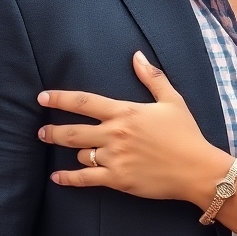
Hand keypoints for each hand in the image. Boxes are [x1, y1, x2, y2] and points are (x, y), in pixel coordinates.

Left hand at [38, 51, 231, 205]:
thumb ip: (152, 77)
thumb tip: (137, 56)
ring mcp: (114, 158)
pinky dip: (68, 178)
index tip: (42, 98)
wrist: (196, 168)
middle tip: (41, 132)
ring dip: (72, 152)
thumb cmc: (186, 133)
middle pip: (72, 131)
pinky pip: (85, 179)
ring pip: (80, 154)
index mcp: (125, 112)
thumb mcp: (172, 100)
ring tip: (69, 152)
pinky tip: (57, 178)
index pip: (84, 102)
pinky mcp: (117, 179)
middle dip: (52, 131)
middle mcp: (114, 134)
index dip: (60, 99)